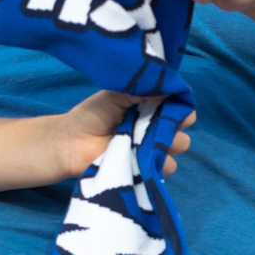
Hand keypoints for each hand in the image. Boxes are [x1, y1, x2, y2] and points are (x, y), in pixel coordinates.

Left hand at [60, 91, 194, 177]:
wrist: (72, 141)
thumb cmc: (93, 114)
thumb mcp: (117, 93)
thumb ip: (143, 89)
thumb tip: (170, 86)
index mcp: (150, 108)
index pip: (179, 106)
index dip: (182, 107)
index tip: (178, 106)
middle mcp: (155, 128)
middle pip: (182, 127)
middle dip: (174, 124)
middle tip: (154, 122)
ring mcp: (151, 149)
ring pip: (177, 146)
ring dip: (165, 142)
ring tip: (141, 138)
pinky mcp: (146, 168)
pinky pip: (166, 166)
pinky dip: (156, 160)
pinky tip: (138, 154)